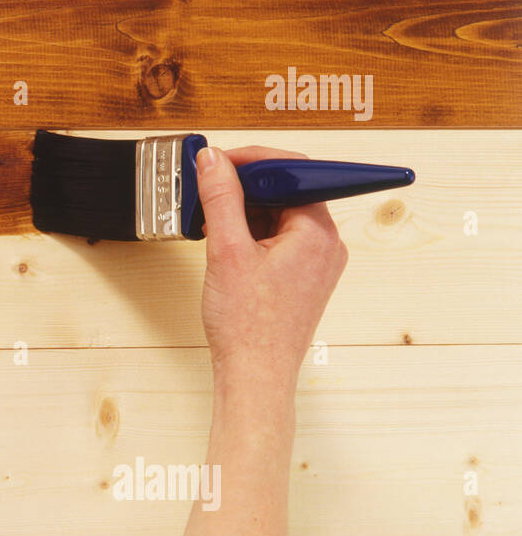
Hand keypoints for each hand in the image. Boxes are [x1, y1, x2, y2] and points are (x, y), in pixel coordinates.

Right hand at [195, 144, 348, 389]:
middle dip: (244, 187)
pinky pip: (279, 239)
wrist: (255, 374)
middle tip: (208, 191)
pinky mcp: (303, 278)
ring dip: (245, 212)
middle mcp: (326, 244)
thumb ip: (221, 198)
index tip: (220, 161)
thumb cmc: (249, 326)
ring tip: (212, 224)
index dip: (252, 160)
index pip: (292, 171)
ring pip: (280, 215)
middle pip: (286, 191)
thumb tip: (213, 161)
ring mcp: (316, 263)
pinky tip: (225, 244)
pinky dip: (251, 234)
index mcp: (318, 232)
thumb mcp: (227, 249)